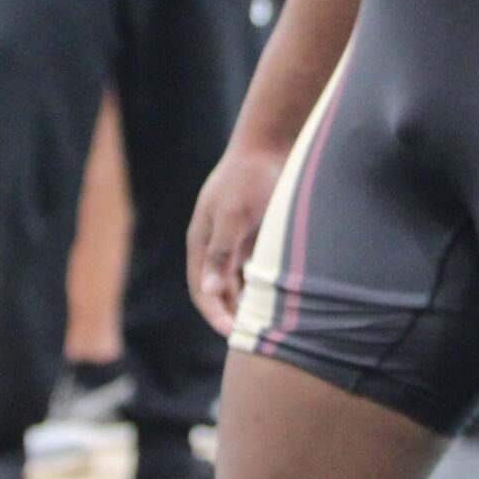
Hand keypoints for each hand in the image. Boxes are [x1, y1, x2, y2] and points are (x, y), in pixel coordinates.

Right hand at [187, 143, 286, 335]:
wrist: (271, 143)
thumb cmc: (250, 178)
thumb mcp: (234, 215)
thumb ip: (222, 252)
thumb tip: (209, 291)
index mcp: (201, 241)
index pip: (202, 289)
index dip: (215, 313)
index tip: (234, 333)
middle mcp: (215, 243)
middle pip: (218, 289)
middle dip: (230, 313)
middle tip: (253, 336)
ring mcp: (235, 237)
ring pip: (236, 280)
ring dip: (245, 301)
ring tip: (264, 322)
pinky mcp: (254, 231)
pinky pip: (253, 267)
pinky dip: (260, 283)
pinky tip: (277, 296)